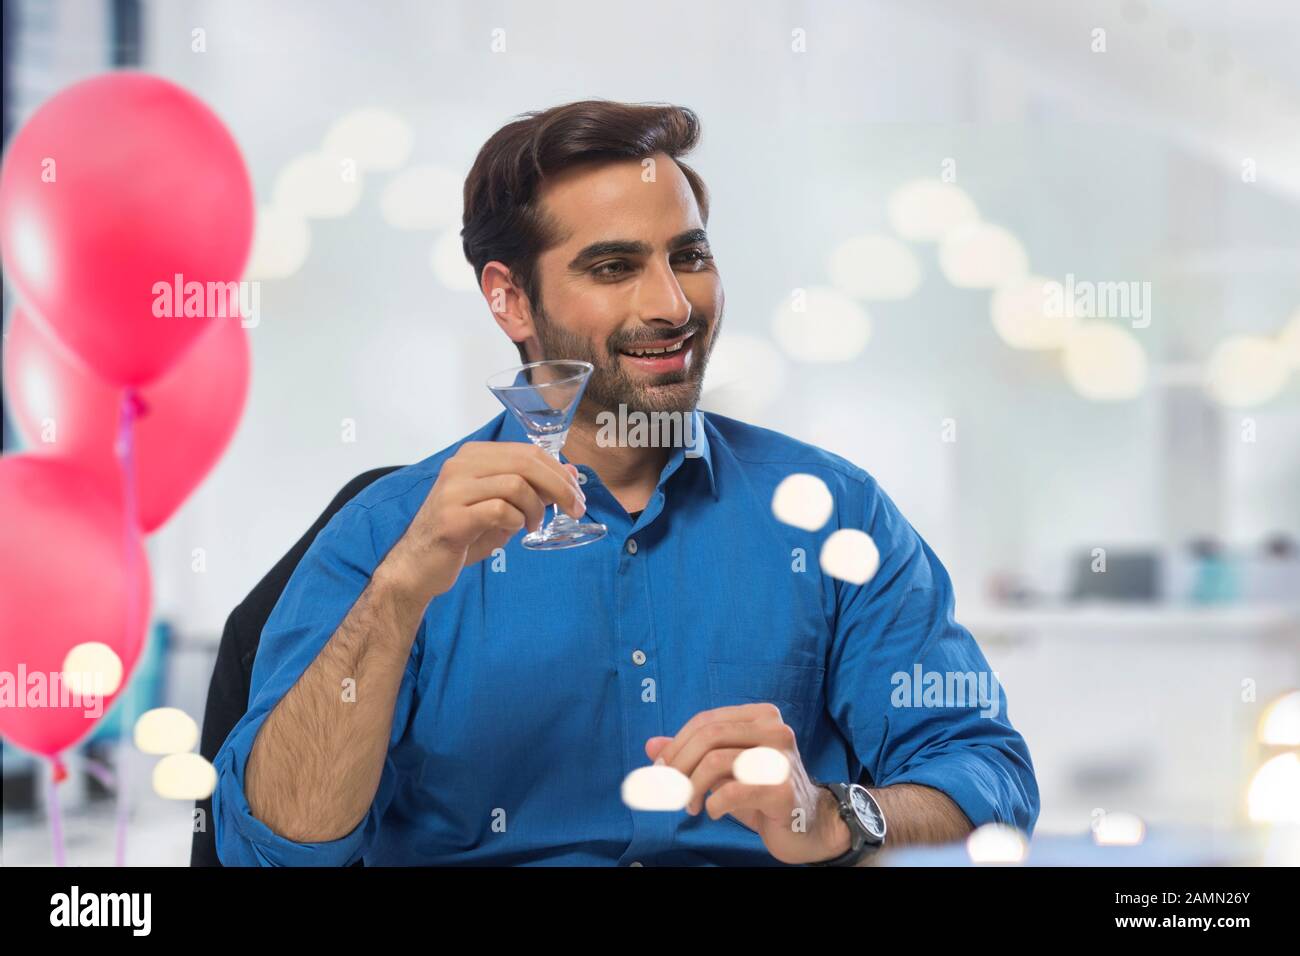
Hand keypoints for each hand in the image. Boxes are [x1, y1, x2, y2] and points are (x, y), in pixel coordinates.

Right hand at [381, 441, 586, 604]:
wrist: (418, 566)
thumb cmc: (462, 535)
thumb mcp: (503, 507)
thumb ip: (533, 489)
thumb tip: (572, 474)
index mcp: (473, 456)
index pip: (528, 451)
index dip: (559, 471)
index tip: (577, 493)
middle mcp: (461, 465)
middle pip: (526, 462)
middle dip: (560, 487)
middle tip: (576, 509)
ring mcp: (454, 490)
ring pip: (516, 484)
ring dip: (537, 508)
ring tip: (533, 525)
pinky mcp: (452, 517)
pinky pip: (500, 510)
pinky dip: (517, 521)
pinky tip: (515, 532)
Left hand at [645, 703, 852, 863]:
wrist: (810, 825)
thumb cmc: (764, 793)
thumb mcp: (726, 769)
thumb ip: (692, 754)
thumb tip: (652, 746)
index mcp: (761, 716)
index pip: (706, 721)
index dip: (677, 744)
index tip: (660, 769)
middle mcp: (775, 730)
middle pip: (709, 736)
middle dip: (679, 765)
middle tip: (669, 791)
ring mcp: (782, 758)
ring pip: (716, 761)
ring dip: (691, 787)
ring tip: (690, 805)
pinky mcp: (783, 789)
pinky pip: (732, 790)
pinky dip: (713, 802)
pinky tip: (713, 811)